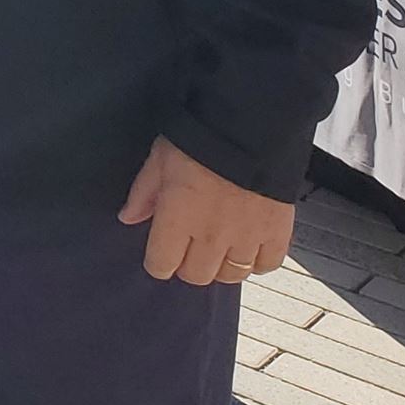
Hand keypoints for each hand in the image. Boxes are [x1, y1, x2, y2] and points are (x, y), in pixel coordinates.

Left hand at [116, 136, 293, 284]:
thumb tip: (128, 217)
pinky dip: (256, 260)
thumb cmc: (200, 138)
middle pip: (196, 275)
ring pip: (231, 276)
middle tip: (187, 246)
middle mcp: (211, 237)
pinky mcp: (276, 234)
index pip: (161, 264)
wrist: (251, 127)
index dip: (158, 261)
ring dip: (221, 264)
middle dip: (187, 264)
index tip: (159, 254)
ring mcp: (246, 238)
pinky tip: (247, 244)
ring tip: (217, 245)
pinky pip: (266, 266)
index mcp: (178, 219)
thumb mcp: (159, 158)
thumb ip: (143, 192)